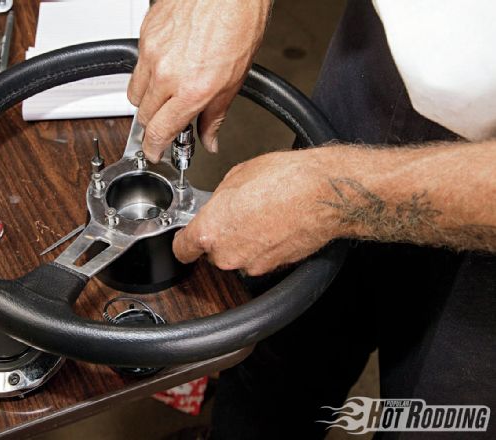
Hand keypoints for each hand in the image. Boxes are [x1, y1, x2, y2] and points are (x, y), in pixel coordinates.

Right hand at [128, 0, 270, 161]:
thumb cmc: (239, 24)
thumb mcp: (234, 81)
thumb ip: (216, 116)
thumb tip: (210, 139)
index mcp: (191, 90)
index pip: (159, 132)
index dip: (155, 148)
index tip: (155, 152)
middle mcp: (167, 74)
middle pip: (143, 116)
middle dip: (154, 124)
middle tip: (169, 120)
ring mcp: (152, 53)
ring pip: (135, 92)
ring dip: (147, 99)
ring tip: (167, 91)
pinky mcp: (145, 35)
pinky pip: (138, 64)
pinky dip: (149, 71)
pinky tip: (169, 63)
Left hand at [172, 149, 341, 274]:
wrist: (323, 193)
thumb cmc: (284, 180)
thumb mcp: (235, 177)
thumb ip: (218, 200)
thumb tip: (218, 206)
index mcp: (209, 231)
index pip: (181, 249)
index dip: (184, 240)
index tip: (187, 236)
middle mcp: (227, 254)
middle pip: (212, 253)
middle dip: (220, 236)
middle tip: (237, 214)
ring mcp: (252, 264)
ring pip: (237, 256)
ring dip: (243, 241)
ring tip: (261, 216)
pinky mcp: (274, 268)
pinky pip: (260, 258)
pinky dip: (263, 246)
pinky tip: (274, 224)